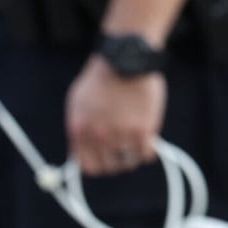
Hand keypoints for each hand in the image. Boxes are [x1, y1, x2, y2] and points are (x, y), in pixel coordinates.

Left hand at [65, 58, 166, 175]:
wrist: (125, 60)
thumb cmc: (102, 78)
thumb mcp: (78, 103)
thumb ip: (79, 127)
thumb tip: (80, 150)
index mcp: (79, 130)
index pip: (87, 166)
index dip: (99, 165)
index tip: (106, 160)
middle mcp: (98, 136)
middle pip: (109, 167)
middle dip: (117, 162)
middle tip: (125, 153)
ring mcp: (121, 134)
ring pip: (129, 163)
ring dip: (133, 157)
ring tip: (137, 145)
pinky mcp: (143, 130)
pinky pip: (147, 155)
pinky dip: (149, 151)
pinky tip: (149, 141)